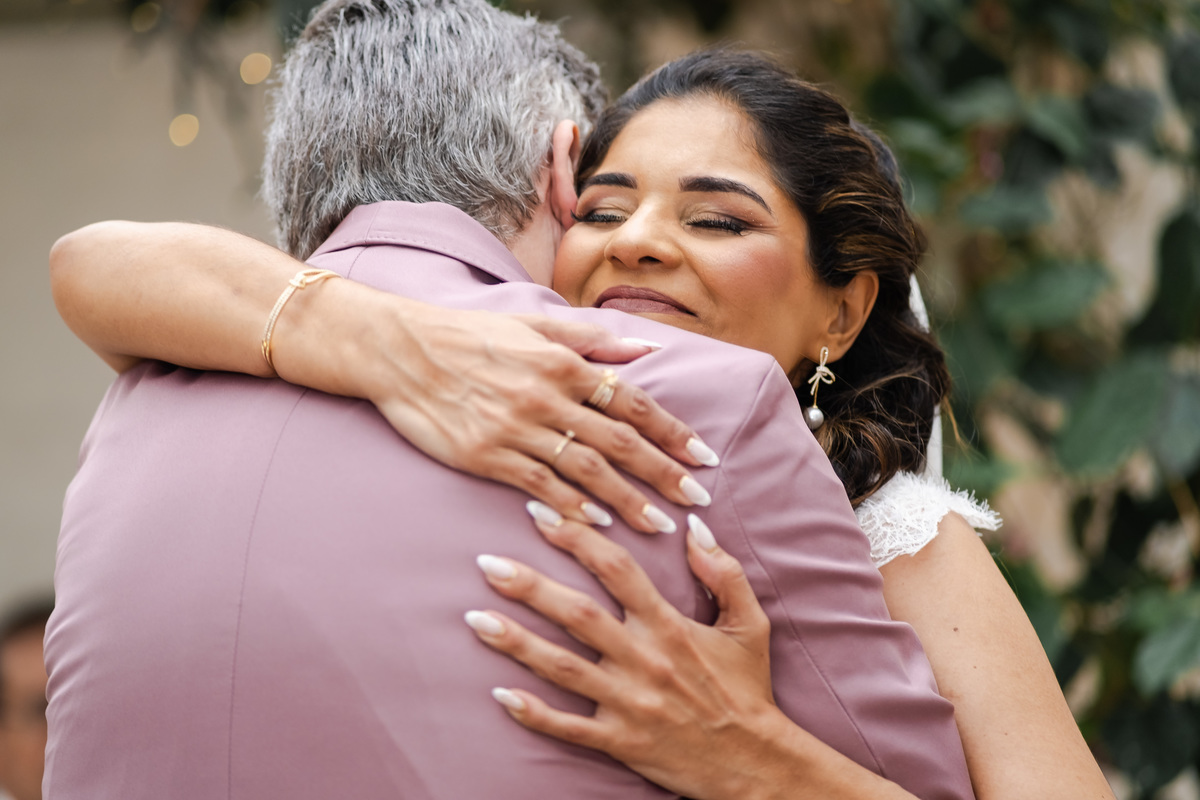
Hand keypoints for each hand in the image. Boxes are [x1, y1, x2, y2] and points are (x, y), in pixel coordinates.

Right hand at [349, 297, 718, 532]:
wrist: (401, 350)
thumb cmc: (470, 335)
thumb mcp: (534, 326)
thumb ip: (593, 339)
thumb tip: (646, 351)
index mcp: (563, 362)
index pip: (632, 402)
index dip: (672, 431)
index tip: (703, 457)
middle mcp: (546, 396)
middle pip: (619, 442)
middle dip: (664, 473)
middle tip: (698, 500)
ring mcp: (516, 428)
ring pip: (586, 471)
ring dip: (627, 500)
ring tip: (659, 525)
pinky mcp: (486, 456)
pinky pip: (539, 486)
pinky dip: (571, 507)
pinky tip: (597, 525)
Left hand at [464, 504, 784, 799]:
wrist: (754, 764)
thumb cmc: (747, 690)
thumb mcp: (748, 625)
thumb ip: (724, 572)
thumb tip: (694, 526)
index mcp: (671, 626)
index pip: (618, 570)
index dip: (578, 538)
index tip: (542, 515)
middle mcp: (645, 660)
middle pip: (578, 615)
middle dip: (530, 587)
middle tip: (487, 563)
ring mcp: (629, 703)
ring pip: (563, 668)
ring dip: (516, 642)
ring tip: (475, 618)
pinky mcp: (620, 741)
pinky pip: (569, 726)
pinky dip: (533, 712)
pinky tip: (498, 694)